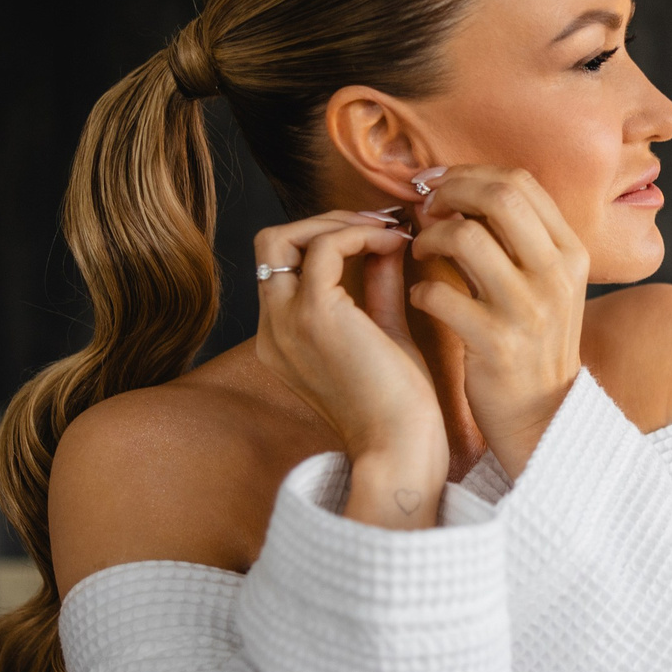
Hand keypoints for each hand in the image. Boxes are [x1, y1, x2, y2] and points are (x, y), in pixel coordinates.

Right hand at [251, 212, 447, 529]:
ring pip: (285, 238)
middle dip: (325, 222)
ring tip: (389, 232)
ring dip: (340, 223)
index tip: (377, 235)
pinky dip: (360, 235)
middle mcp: (272, 330)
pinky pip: (324, 247)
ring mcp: (285, 323)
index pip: (283, 266)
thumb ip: (376, 287)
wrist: (400, 448)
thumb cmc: (399, 406)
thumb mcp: (384, 333)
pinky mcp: (314, 316)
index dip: (326, 239)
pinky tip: (396, 245)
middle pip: (271, 245)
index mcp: (282, 339)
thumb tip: (386, 243)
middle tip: (379, 225)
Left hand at [408, 167, 588, 478]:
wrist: (543, 416)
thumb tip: (468, 190)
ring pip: (466, 237)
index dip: (471, 174)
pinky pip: (440, 293)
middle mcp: (556, 275)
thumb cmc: (534, 343)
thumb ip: (519, 239)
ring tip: (421, 252)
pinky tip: (422, 297)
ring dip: (429, 238)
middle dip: (449, 193)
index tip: (441, 186)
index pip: (520, 182)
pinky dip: (420, 289)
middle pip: (498, 197)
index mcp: (571, 252)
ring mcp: (529, 310)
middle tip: (426, 209)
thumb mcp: (548, 284)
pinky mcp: (497, 344)